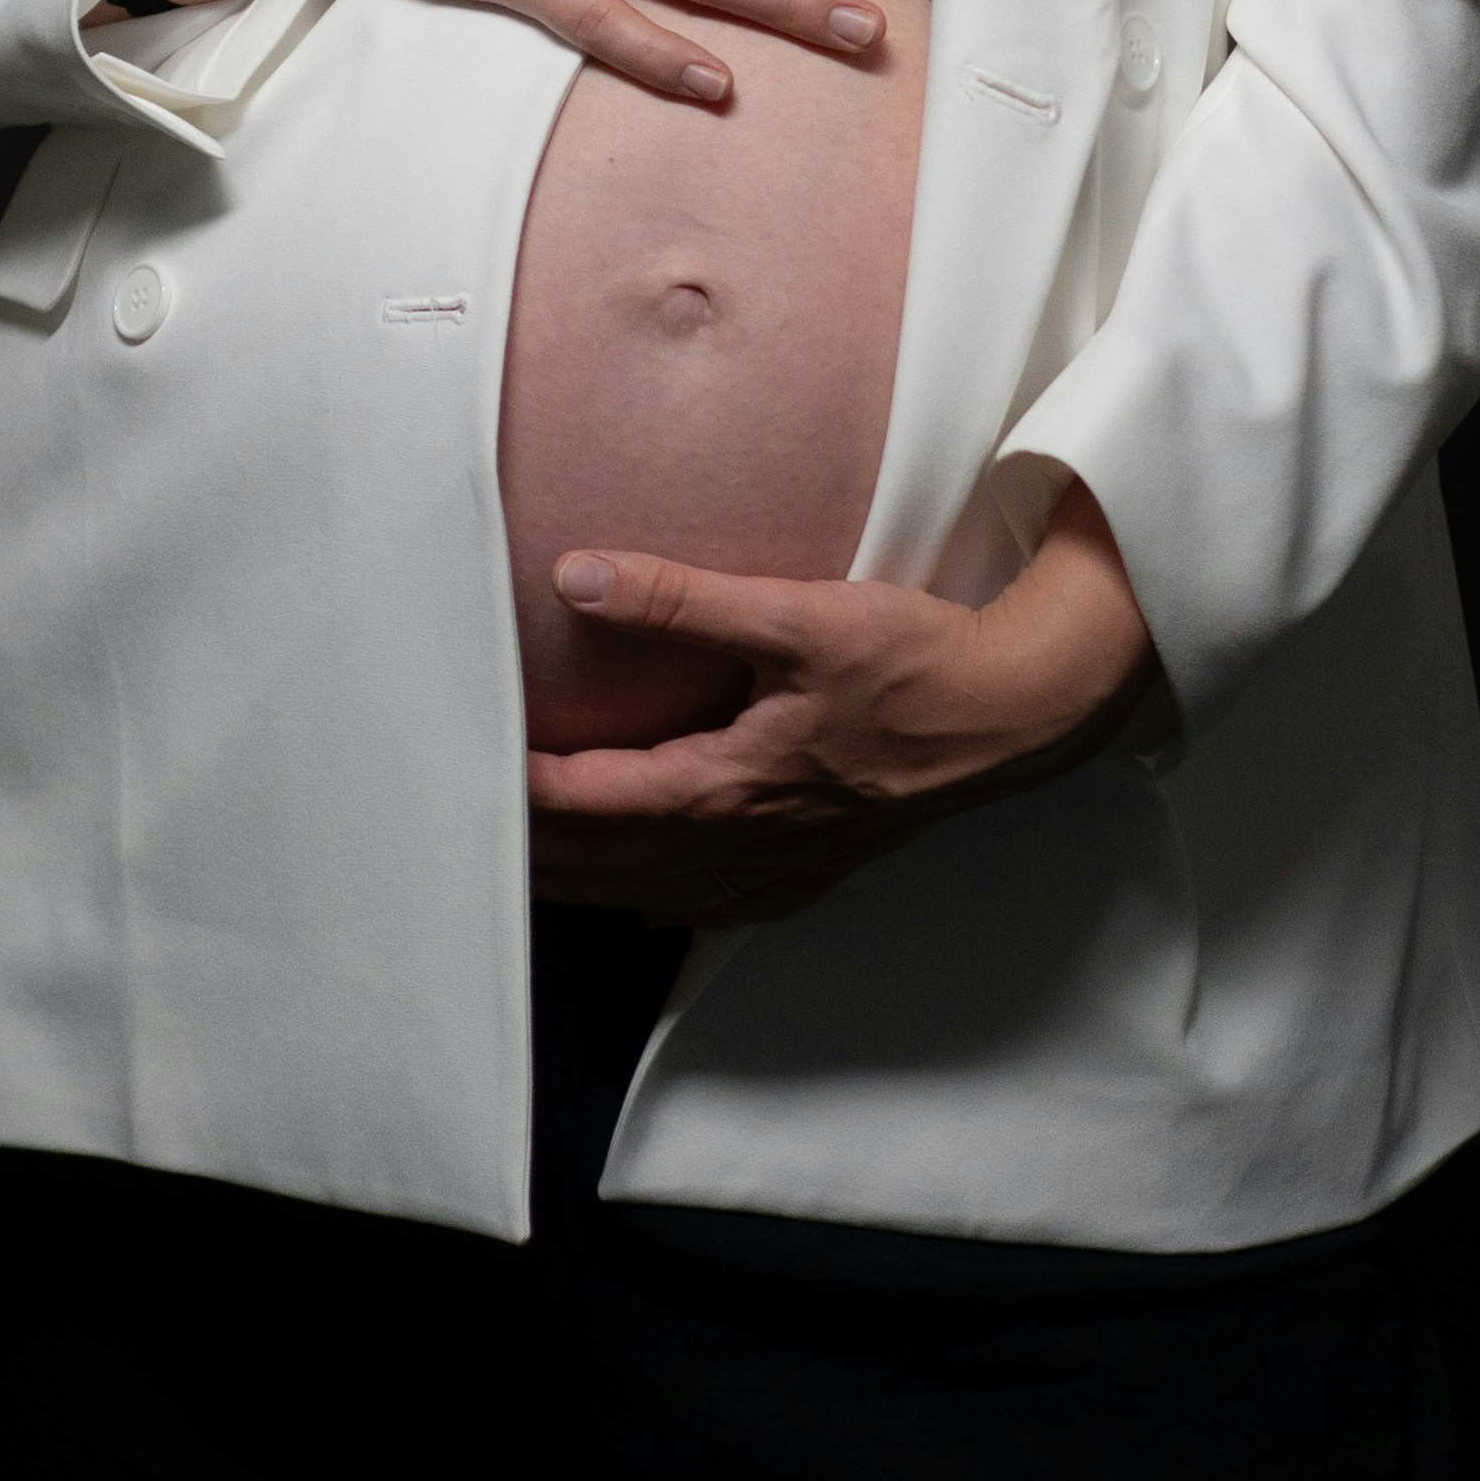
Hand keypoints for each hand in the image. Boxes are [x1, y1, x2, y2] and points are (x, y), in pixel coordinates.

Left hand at [523, 481, 1166, 921]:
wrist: (1019, 714)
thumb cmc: (916, 663)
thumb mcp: (797, 614)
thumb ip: (682, 598)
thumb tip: (578, 577)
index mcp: (729, 787)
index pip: (591, 802)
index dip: (519, 793)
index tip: (460, 773)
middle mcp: (747, 843)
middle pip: (611, 863)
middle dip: (535, 852)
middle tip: (463, 836)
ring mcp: (786, 864)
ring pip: (658, 891)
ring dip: (588, 883)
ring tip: (528, 870)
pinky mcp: (820, 864)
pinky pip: (722, 903)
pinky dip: (668, 903)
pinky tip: (654, 903)